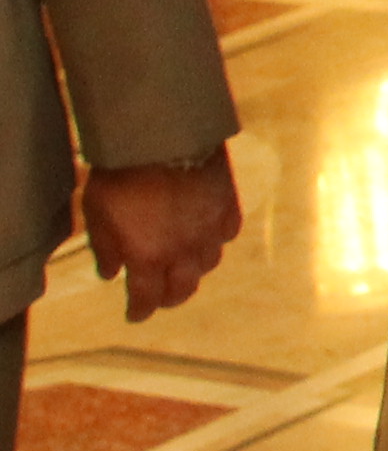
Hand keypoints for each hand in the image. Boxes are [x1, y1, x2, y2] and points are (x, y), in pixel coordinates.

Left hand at [84, 152, 240, 319]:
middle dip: (168, 298)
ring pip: (208, 264)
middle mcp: (183, 251)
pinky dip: (215, 241)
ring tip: (183, 266)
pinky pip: (226, 235)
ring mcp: (209, 229)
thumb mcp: (96, 215)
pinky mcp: (228, 206)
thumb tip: (110, 274)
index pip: (146, 299)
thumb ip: (104, 249)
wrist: (162, 135)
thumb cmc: (121, 175)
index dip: (139, 311)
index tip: (133, 315)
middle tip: (160, 298)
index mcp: (147, 257)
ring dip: (193, 271)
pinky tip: (206, 235)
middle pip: (182, 289)